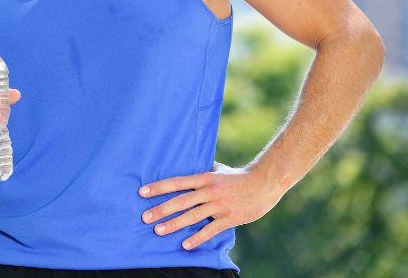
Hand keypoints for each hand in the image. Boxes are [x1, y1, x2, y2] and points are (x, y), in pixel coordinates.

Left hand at [137, 161, 281, 249]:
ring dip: (174, 224)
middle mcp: (209, 191)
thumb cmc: (239, 176)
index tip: (142, 192)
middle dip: (161, 209)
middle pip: (181, 201)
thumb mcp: (219, 170)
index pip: (177, 182)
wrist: (264, 183)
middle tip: (145, 217)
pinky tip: (185, 244)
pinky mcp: (230, 218)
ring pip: (192, 216)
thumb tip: (188, 163)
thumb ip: (203, 171)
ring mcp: (219, 205)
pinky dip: (197, 238)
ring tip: (158, 230)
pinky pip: (211, 230)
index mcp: (205, 178)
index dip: (159, 187)